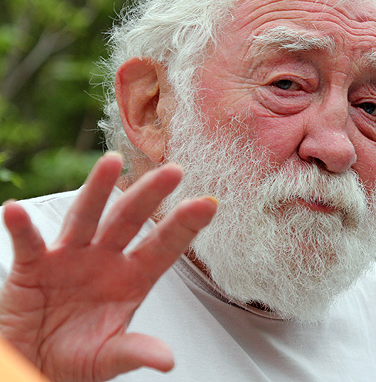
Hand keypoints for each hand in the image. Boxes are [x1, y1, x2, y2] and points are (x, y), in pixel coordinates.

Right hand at [0, 153, 216, 380]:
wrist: (33, 364)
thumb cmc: (76, 356)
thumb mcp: (108, 357)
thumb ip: (135, 352)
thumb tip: (167, 361)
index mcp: (132, 279)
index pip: (164, 247)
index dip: (185, 226)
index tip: (210, 203)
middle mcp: (105, 260)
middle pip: (129, 220)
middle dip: (150, 195)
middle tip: (173, 170)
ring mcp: (69, 258)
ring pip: (86, 218)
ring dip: (97, 189)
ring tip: (112, 162)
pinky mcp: (33, 266)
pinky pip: (29, 243)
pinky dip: (22, 227)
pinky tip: (17, 210)